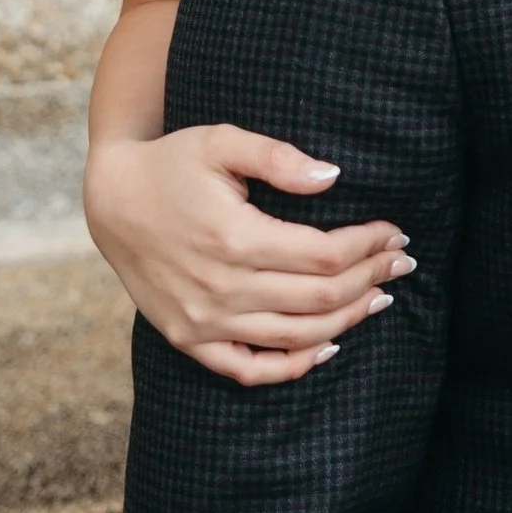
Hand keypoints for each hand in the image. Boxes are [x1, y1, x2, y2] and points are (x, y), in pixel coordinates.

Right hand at [83, 124, 410, 385]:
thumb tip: (333, 177)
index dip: (368, 245)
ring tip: (379, 298)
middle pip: (320, 299)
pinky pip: (248, 370)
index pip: (325, 256)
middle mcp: (222, 288)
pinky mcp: (189, 339)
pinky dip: (293, 366)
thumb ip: (278, 158)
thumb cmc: (172, 163)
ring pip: (295, 337)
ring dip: (347, 320)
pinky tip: (326, 347)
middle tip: (401, 262)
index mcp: (235, 239)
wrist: (110, 199)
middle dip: (370, 279)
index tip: (395, 231)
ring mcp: (204, 321)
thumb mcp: (222, 142)